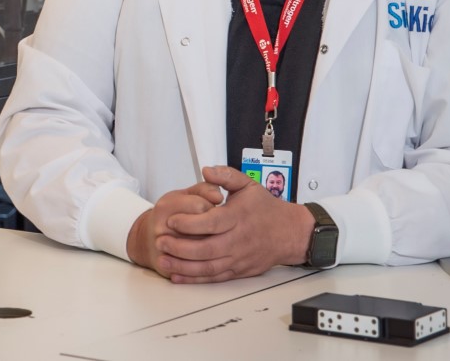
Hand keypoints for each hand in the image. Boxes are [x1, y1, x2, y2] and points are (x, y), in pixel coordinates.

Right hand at [125, 179, 225, 272]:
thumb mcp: (183, 196)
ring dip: (210, 244)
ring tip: (205, 238)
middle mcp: (163, 227)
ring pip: (202, 249)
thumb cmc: (170, 215)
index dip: (211, 208)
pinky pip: (196, 267)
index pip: (201, 206)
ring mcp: (164, 249)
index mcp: (166, 206)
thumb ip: (203, 189)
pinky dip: (205, 261)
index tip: (209, 209)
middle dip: (212, 228)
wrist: (146, 240)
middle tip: (209, 226)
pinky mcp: (169, 266)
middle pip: (203, 228)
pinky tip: (204, 255)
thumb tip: (218, 195)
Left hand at [152, 165, 314, 283]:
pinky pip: (215, 277)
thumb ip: (226, 176)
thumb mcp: (249, 185)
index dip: (189, 223)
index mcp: (238, 218)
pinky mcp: (239, 270)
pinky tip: (177, 276)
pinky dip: (195, 279)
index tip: (171, 221)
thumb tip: (206, 170)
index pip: (211, 223)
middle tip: (160, 241)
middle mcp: (238, 240)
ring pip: (208, 266)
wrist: (289, 233)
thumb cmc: (266, 209)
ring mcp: (238, 258)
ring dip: (183, 266)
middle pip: (206, 248)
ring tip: (162, 261)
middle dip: (179, 247)